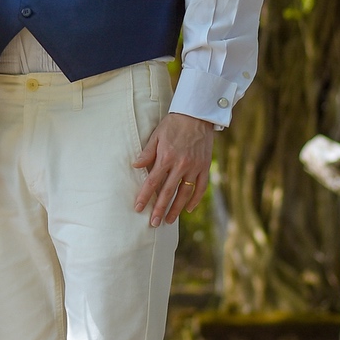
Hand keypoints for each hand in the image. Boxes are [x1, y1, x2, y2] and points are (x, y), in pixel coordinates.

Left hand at [132, 112, 213, 226]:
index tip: (138, 208)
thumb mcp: (156, 136)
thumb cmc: (173, 125)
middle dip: (160, 209)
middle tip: (153, 223)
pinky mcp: (205, 167)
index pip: (152, 182)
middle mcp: (181, 165)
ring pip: (185, 193)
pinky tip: (188, 209)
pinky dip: (195, 200)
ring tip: (169, 221)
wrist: (197, 116)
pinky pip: (201, 187)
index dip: (144, 196)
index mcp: (166, 158)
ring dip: (176, 209)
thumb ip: (147, 153)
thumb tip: (134, 165)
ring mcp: (195, 168)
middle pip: (168, 192)